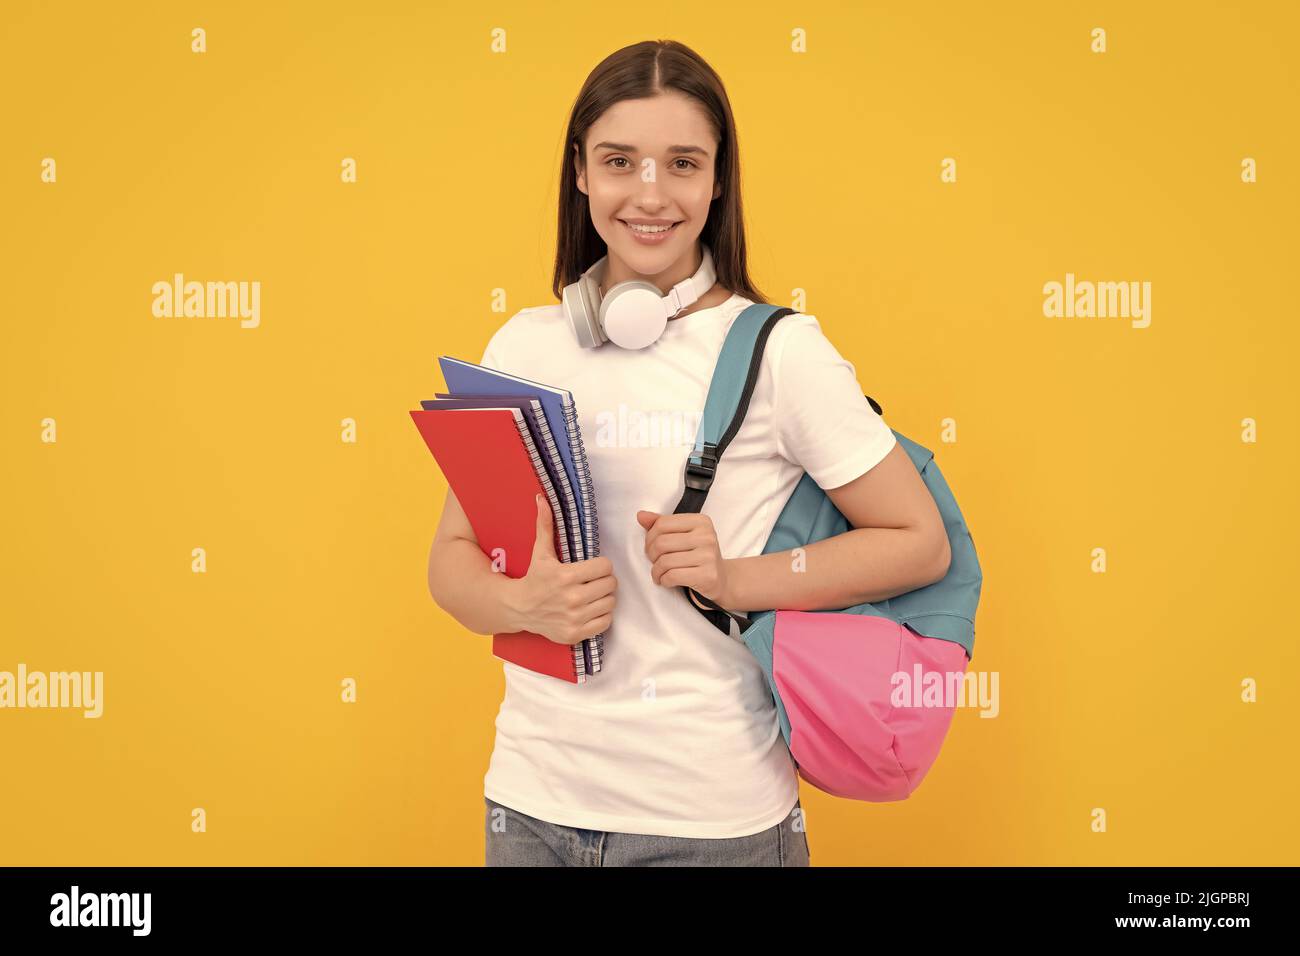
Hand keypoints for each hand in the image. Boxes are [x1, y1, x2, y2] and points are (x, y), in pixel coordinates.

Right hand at [513, 494, 616, 644]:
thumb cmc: (534, 578)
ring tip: (592, 594)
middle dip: (604, 580)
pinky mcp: (575, 633)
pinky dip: (602, 615)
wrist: (518, 609)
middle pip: (610, 584)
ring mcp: (574, 618)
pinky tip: (590, 609)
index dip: (601, 565)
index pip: (605, 567)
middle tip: (593, 581)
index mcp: (566, 576)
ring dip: (604, 598)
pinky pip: (605, 622)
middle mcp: (572, 599)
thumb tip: (542, 499)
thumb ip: (545, 525)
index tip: (593, 567)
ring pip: (610, 603)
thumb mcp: (540, 552)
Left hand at [636, 510, 730, 606]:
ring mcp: (709, 556)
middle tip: (654, 562)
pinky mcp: (707, 575)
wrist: (721, 579)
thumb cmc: (697, 555)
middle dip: (651, 555)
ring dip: (656, 571)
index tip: (651, 547)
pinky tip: (666, 581)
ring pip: (665, 561)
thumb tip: (641, 515)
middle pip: (661, 543)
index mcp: (701, 521)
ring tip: (658, 574)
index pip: (662, 523)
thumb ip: (661, 524)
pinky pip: (672, 576)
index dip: (650, 537)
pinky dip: (663, 580)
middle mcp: (707, 536)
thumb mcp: (683, 535)